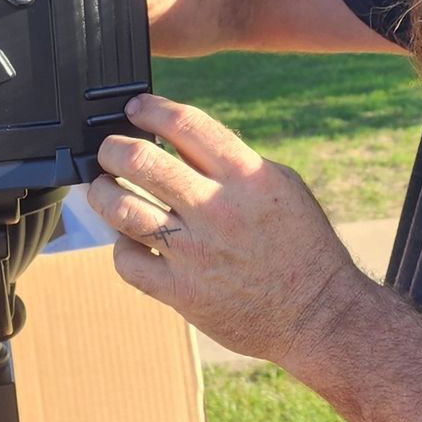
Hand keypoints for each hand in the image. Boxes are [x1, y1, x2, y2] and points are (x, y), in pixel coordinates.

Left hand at [88, 93, 369, 369]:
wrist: (318, 314)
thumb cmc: (303, 246)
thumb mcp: (282, 186)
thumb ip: (233, 162)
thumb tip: (181, 141)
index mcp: (247, 176)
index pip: (185, 123)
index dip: (151, 108)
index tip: (136, 108)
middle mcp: (217, 209)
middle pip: (138, 160)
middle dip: (112, 148)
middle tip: (110, 151)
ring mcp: (195, 252)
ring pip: (120, 209)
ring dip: (102, 193)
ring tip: (105, 189)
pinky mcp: (181, 292)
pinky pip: (127, 261)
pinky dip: (121, 246)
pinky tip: (131, 239)